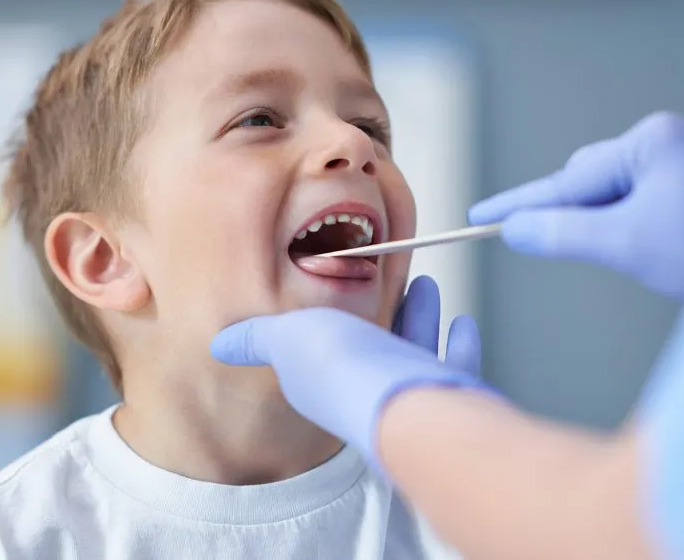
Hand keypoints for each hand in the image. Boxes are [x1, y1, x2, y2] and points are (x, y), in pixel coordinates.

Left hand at [210, 276, 490, 470]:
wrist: (402, 405)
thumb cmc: (345, 372)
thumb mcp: (284, 335)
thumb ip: (256, 338)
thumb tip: (221, 343)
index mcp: (321, 381)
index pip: (324, 345)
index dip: (330, 315)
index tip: (342, 282)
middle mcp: (364, 389)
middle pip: (374, 344)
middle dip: (383, 308)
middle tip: (392, 277)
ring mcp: (406, 393)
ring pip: (414, 350)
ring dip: (420, 314)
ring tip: (425, 284)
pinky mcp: (446, 395)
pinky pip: (453, 367)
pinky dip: (457, 344)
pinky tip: (462, 323)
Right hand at [468, 112, 683, 298]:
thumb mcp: (625, 244)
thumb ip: (563, 233)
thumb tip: (516, 230)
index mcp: (653, 140)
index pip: (570, 177)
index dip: (520, 202)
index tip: (478, 214)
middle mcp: (671, 140)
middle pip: (592, 182)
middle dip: (569, 216)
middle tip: (529, 243)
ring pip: (618, 197)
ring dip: (603, 227)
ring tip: (623, 257)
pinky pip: (644, 204)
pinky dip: (629, 228)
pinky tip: (640, 250)